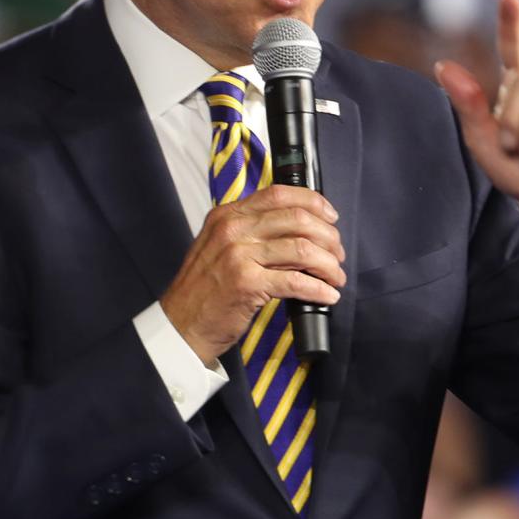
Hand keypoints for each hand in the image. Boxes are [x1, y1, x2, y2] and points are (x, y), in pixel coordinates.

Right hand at [161, 185, 345, 364]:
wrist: (181, 324)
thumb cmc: (204, 290)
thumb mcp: (220, 247)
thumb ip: (250, 231)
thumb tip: (298, 229)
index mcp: (227, 215)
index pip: (278, 194)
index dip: (313, 202)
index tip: (330, 216)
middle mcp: (232, 229)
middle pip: (297, 219)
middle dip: (328, 237)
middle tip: (337, 254)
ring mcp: (238, 255)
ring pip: (302, 249)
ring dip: (328, 265)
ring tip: (335, 277)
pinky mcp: (247, 284)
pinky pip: (296, 281)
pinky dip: (318, 289)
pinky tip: (327, 295)